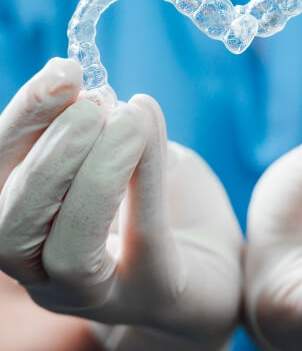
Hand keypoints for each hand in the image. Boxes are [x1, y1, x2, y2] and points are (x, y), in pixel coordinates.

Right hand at [0, 58, 241, 348]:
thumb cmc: (169, 208)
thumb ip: (114, 136)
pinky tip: (149, 130)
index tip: (63, 72)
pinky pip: (142, 236)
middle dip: (49, 151)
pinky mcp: (152, 291)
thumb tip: (107, 99)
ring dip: (92, 171)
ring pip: (66, 244)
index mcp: (34, 225)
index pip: (3, 174)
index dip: (24, 119)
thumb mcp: (136, 160)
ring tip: (126, 120)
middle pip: (12, 219)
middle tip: (92, 104)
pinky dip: (143, 178)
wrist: (217, 264)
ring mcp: (98, 291)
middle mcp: (49, 268)